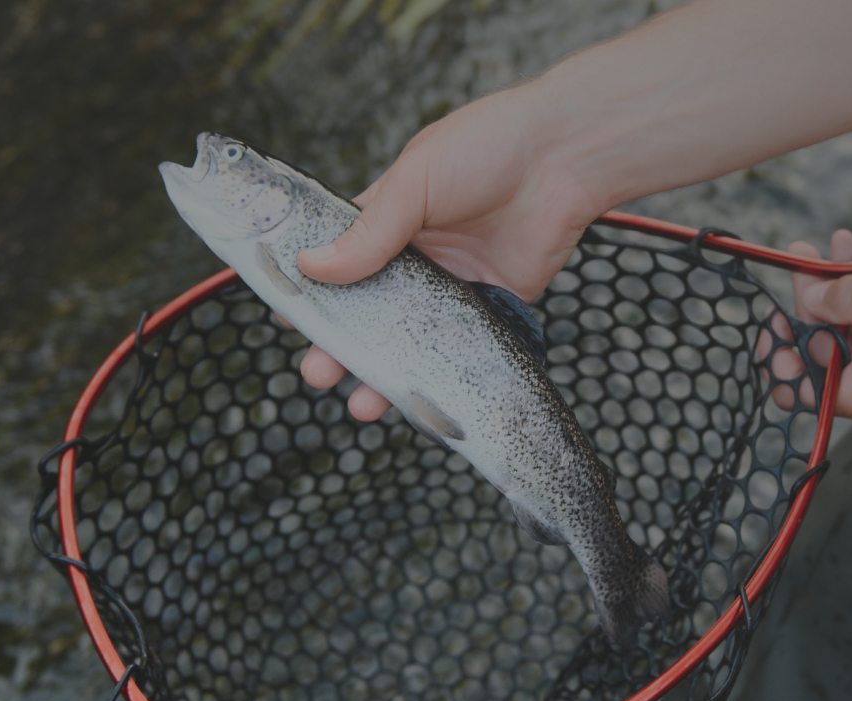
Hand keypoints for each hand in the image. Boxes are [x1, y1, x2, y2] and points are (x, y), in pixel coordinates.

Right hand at [294, 91, 608, 420]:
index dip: (312, 294)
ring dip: (383, 372)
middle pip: (369, 312)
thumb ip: (368, 234)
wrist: (563, 157)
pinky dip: (438, 376)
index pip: (337, 262)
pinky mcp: (492, 306)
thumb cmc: (486, 147)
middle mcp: (416, 257)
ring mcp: (453, 284)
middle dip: (341, 346)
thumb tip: (309, 266)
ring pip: (410, 339)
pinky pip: (459, 349)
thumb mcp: (414, 183)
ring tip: (360, 402)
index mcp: (387, 218)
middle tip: (318, 373)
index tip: (288, 325)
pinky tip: (417, 399)